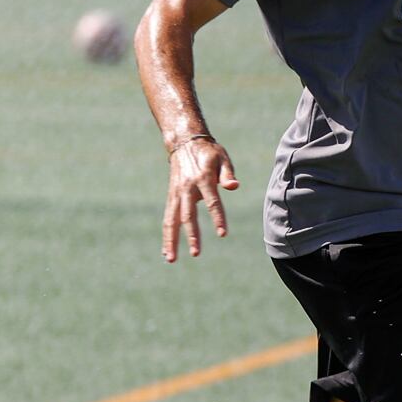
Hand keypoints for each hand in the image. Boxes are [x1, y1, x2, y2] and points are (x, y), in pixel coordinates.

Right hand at [161, 135, 236, 261]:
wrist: (184, 142)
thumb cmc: (208, 152)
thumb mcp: (222, 157)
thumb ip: (227, 173)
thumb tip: (234, 186)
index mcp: (202, 178)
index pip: (212, 202)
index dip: (218, 218)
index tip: (222, 234)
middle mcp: (187, 188)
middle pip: (188, 215)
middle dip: (192, 235)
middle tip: (196, 253)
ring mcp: (176, 194)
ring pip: (171, 220)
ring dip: (171, 240)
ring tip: (171, 259)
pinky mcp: (171, 197)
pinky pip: (168, 219)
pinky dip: (167, 235)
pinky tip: (167, 252)